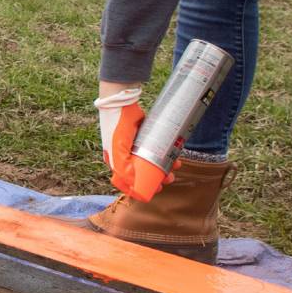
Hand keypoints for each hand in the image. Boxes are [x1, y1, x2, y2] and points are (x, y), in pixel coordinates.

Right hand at [95, 84, 169, 200]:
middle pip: (143, 172)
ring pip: (152, 161)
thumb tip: (133, 185)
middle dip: (157, 177)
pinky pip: (157, 148)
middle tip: (169, 178)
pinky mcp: (145, 136)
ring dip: (164, 166)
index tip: (154, 190)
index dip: (140, 188)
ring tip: (176, 166)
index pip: (127, 181)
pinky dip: (166, 153)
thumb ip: (122, 166)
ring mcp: (135, 145)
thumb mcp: (117, 147)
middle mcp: (125, 155)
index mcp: (115, 160)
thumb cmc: (115, 126)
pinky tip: (174, 153)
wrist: (122, 102)